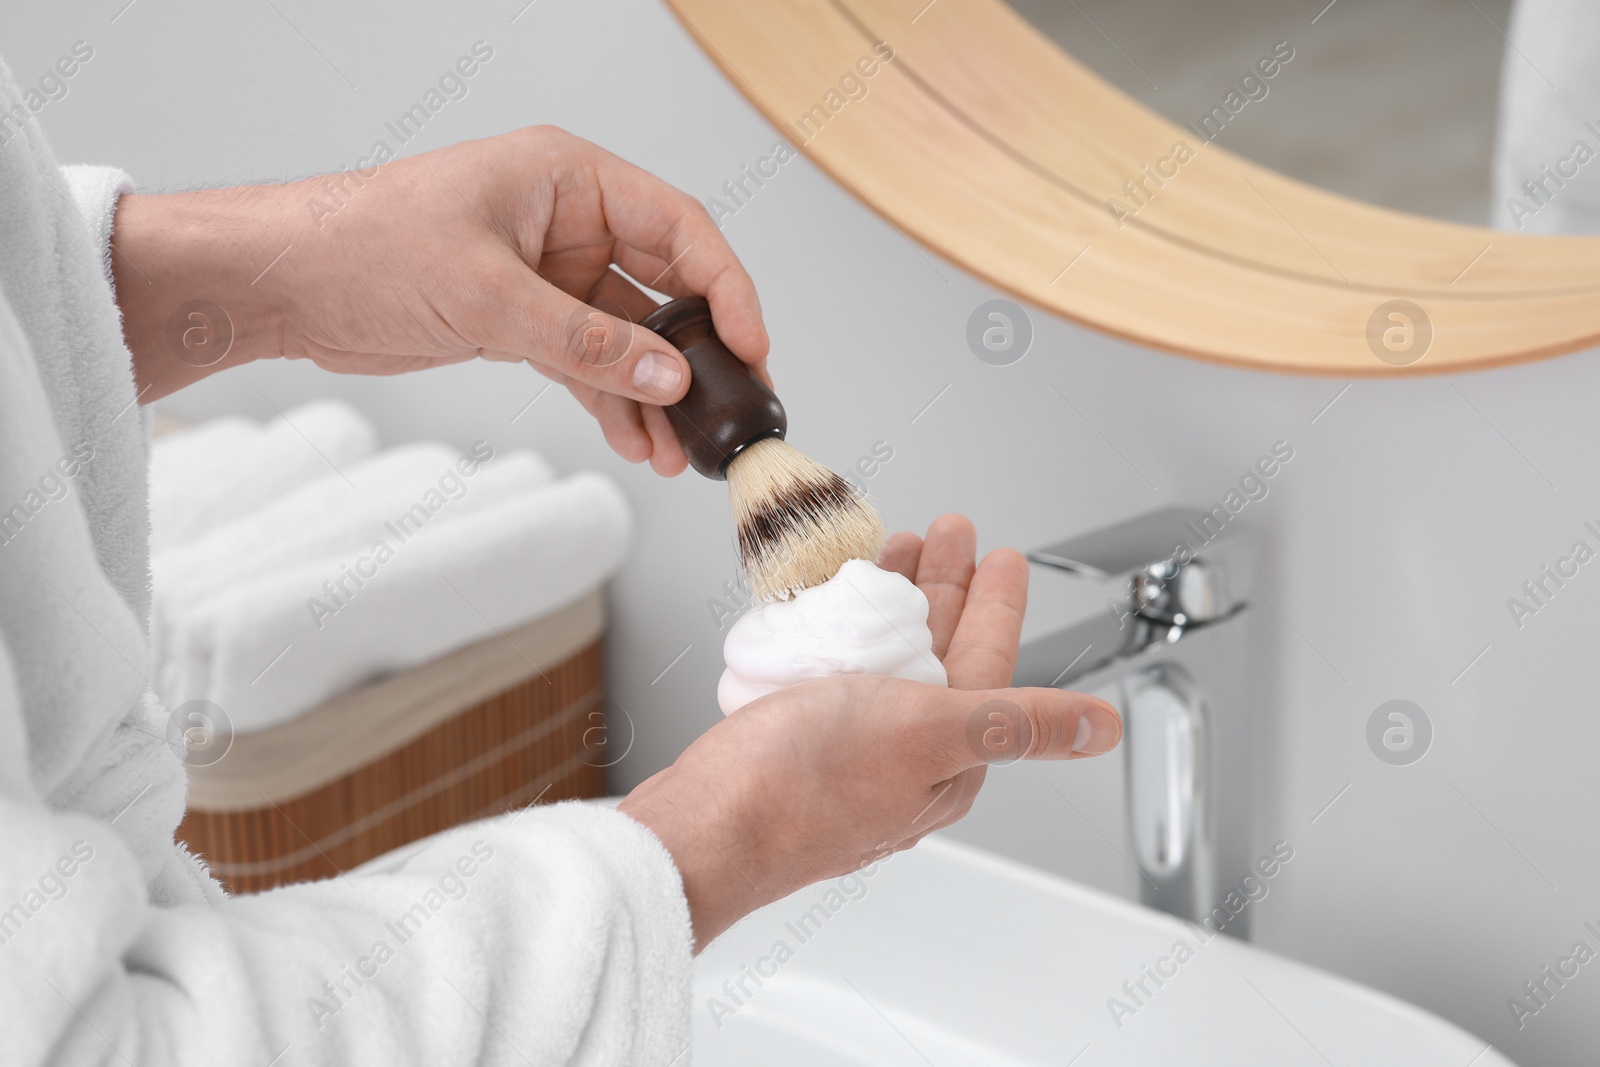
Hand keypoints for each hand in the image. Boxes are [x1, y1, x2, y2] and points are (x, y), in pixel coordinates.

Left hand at [111, 126, 768, 475]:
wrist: (287, 287)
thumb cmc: (363, 247)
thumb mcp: (487, 296)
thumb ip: (585, 341)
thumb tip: (667, 377)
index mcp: (568, 179)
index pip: (678, 228)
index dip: (724, 288)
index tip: (751, 346)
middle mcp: (569, 222)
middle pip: (665, 287)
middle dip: (696, 356)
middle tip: (729, 408)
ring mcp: (549, 274)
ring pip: (629, 338)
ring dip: (653, 395)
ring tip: (677, 451)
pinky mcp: (523, 321)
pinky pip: (589, 364)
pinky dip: (612, 403)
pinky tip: (635, 442)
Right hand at [619, 516, 1122, 949]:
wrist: (701, 829)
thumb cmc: (801, 788)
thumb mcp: (925, 734)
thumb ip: (1016, 723)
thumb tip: (1102, 730)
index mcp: (946, 759)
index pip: (989, 662)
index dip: (997, 601)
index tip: (1003, 555)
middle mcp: (903, 758)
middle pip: (939, 654)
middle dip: (946, 587)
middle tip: (948, 533)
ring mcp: (848, 751)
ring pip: (887, 661)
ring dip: (896, 603)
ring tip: (895, 553)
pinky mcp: (796, 742)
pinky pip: (836, 675)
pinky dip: (843, 630)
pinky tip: (834, 607)